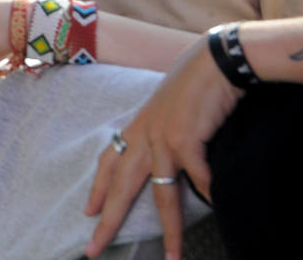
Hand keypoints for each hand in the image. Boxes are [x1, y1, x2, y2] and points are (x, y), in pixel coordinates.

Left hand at [83, 39, 242, 258]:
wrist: (212, 62)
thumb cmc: (194, 85)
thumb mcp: (168, 109)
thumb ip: (162, 132)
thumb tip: (169, 155)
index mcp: (137, 129)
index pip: (108, 163)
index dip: (97, 189)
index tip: (87, 213)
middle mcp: (144, 136)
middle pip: (121, 187)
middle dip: (108, 222)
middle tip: (93, 249)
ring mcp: (163, 139)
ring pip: (162, 195)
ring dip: (170, 229)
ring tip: (173, 257)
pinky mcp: (186, 139)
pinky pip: (198, 179)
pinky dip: (209, 196)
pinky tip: (216, 208)